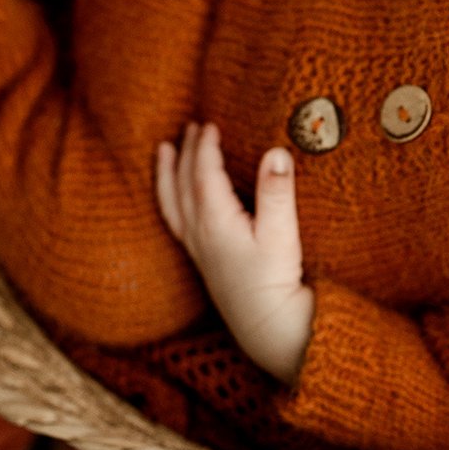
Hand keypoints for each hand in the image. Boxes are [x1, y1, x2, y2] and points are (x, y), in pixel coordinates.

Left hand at [155, 121, 313, 381]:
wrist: (267, 325)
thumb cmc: (276, 280)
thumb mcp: (282, 234)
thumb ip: (277, 192)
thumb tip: (276, 152)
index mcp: (216, 221)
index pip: (204, 174)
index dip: (205, 147)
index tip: (210, 124)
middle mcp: (199, 232)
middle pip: (184, 183)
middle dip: (187, 152)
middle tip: (192, 126)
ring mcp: (197, 247)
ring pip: (172, 201)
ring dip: (168, 173)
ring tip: (165, 150)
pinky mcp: (202, 260)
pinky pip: (174, 219)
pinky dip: (169, 198)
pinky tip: (175, 195)